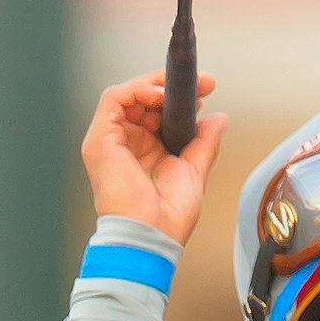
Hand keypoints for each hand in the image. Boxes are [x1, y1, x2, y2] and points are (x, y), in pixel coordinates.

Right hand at [81, 68, 227, 239]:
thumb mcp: (193, 171)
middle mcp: (125, 144)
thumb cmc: (169, 217)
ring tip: (178, 91)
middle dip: (170, 86)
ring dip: (154, 85)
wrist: (153, 236)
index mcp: (144, 153)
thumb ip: (203, 143)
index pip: (156, 113)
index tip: (207, 90)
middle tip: (203, 84)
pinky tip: (158, 95)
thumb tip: (219, 118)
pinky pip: (113, 99)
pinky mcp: (100, 139)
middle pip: (141, 100)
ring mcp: (110, 141)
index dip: (178, 98)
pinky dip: (136, 90)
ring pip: (126, 95)